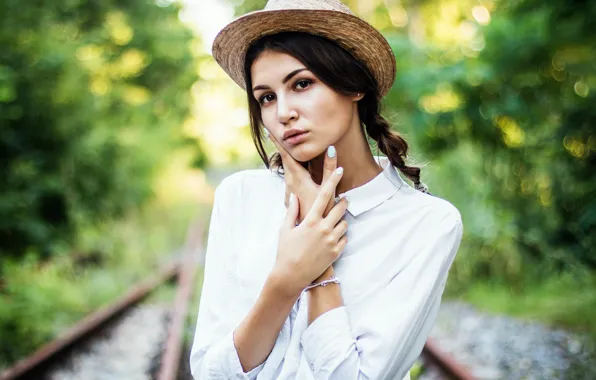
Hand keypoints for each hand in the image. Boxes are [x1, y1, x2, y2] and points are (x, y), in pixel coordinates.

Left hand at [268, 134, 337, 221]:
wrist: (310, 231)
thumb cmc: (320, 211)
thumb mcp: (327, 189)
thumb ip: (329, 169)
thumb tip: (331, 149)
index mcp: (297, 177)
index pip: (286, 155)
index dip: (278, 142)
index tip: (270, 131)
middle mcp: (290, 182)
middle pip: (284, 161)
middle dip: (280, 147)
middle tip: (273, 134)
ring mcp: (290, 190)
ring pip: (287, 171)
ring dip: (285, 159)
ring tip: (282, 148)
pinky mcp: (292, 197)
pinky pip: (290, 180)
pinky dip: (290, 172)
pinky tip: (294, 172)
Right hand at [273, 168, 348, 296]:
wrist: (291, 276)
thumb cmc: (285, 251)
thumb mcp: (285, 229)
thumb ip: (292, 211)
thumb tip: (294, 195)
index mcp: (310, 220)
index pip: (324, 195)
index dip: (332, 180)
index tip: (339, 170)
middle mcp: (323, 229)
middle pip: (341, 208)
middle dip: (343, 202)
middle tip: (342, 201)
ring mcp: (331, 241)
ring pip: (345, 223)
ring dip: (341, 221)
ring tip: (333, 223)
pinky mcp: (336, 252)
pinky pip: (344, 238)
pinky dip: (340, 236)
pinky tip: (332, 238)